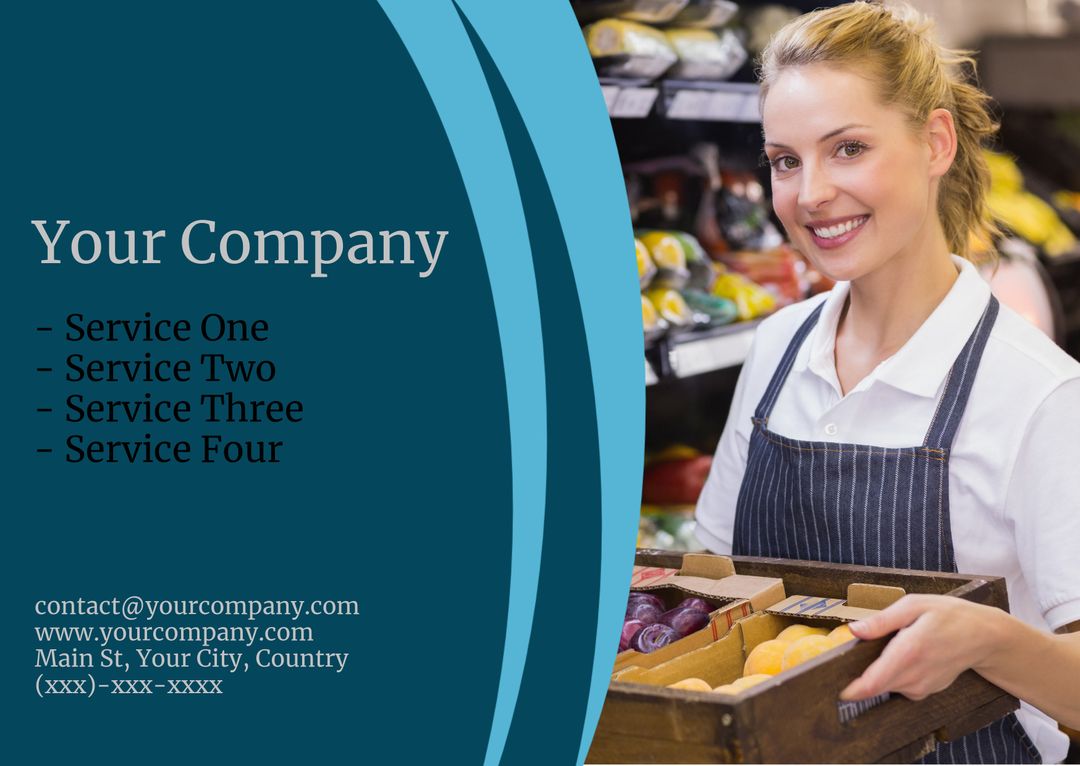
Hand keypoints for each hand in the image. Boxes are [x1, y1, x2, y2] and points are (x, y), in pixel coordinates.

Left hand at [839, 594, 1000, 701]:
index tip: (834, 689)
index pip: (873, 682)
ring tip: (887, 649)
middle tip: (849, 661)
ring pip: (886, 687)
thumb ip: (882, 620)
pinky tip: (902, 657)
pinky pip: (900, 687)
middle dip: (858, 678)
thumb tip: (854, 630)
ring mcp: (922, 686)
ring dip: (878, 674)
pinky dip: (893, 675)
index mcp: (908, 651)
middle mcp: (915, 675)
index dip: (851, 690)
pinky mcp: (926, 690)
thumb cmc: (948, 615)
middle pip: (875, 687)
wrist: (984, 636)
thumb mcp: (914, 605)